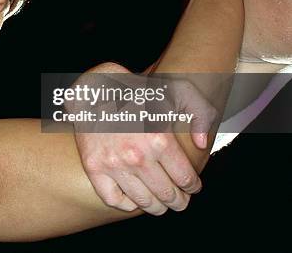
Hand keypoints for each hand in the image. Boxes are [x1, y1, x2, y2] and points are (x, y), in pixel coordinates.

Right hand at [70, 63, 217, 214]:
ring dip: (157, 207)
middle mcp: (137, 156)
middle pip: (167, 194)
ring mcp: (113, 163)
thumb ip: (199, 113)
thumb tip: (202, 144)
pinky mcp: (93, 166)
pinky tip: (134, 199)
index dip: (193, 186)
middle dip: (179, 201)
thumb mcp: (176, 91)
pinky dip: (126, 204)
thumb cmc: (137, 89)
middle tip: (181, 201)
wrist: (94, 87)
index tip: (193, 187)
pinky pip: (113, 199)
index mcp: (159, 139)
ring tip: (161, 204)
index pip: (185, 178)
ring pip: (143, 201)